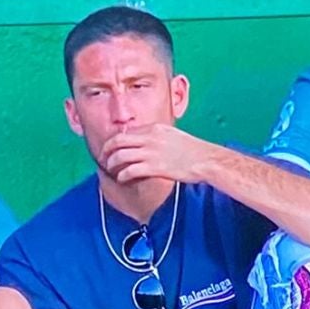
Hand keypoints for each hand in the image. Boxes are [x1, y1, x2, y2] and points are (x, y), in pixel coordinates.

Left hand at [100, 124, 215, 183]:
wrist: (206, 160)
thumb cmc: (193, 151)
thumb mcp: (172, 136)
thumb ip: (157, 137)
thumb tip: (144, 142)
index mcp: (154, 128)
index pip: (127, 132)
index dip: (116, 141)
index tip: (111, 149)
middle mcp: (150, 138)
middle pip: (118, 141)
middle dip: (106, 150)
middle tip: (103, 158)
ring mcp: (151, 152)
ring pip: (120, 156)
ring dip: (112, 164)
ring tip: (111, 170)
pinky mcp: (154, 167)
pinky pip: (130, 171)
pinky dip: (122, 176)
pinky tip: (122, 179)